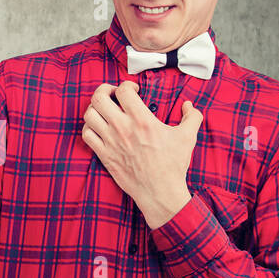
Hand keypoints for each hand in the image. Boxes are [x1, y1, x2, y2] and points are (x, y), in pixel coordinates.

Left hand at [82, 82, 201, 228]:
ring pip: (89, 114)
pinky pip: (87, 135)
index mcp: (142, 120)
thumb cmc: (173, 165)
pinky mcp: (104, 155)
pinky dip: (89, 127)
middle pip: (99, 98)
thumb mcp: (188, 137)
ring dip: (95, 108)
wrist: (160, 192)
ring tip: (104, 110)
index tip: (133, 90)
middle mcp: (122, 128)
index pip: (123, 90)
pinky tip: (99, 128)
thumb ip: (192, 116)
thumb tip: (188, 105)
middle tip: (113, 94)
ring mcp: (110, 142)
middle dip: (104, 90)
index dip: (127, 85)